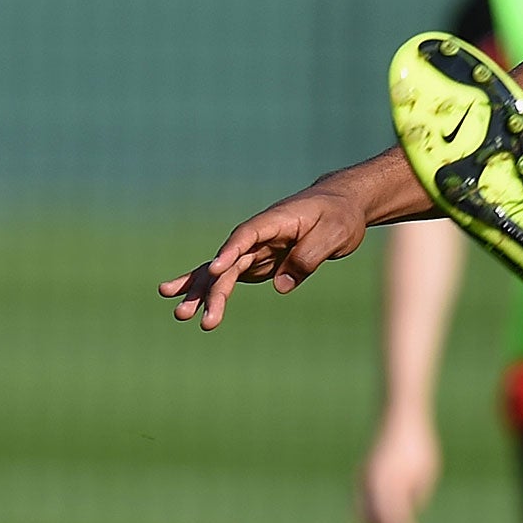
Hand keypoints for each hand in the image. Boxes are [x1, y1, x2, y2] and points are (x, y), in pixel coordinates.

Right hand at [158, 185, 369, 329]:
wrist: (341, 206)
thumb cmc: (339, 215)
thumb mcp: (334, 234)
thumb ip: (308, 258)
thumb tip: (280, 286)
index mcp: (275, 220)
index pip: (247, 235)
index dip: (231, 251)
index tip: (215, 269)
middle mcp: (258, 235)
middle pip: (231, 262)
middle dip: (213, 288)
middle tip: (195, 314)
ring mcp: (255, 250)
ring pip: (224, 273)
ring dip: (203, 294)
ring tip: (180, 315)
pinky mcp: (257, 263)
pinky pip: (230, 277)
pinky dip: (210, 290)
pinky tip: (189, 305)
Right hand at [356, 417, 440, 522]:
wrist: (398, 418)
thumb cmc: (418, 445)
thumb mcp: (425, 473)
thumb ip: (414, 497)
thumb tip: (404, 516)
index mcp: (390, 485)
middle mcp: (372, 485)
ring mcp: (363, 481)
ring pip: (362, 517)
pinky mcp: (361, 477)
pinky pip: (361, 506)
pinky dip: (371, 518)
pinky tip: (388, 521)